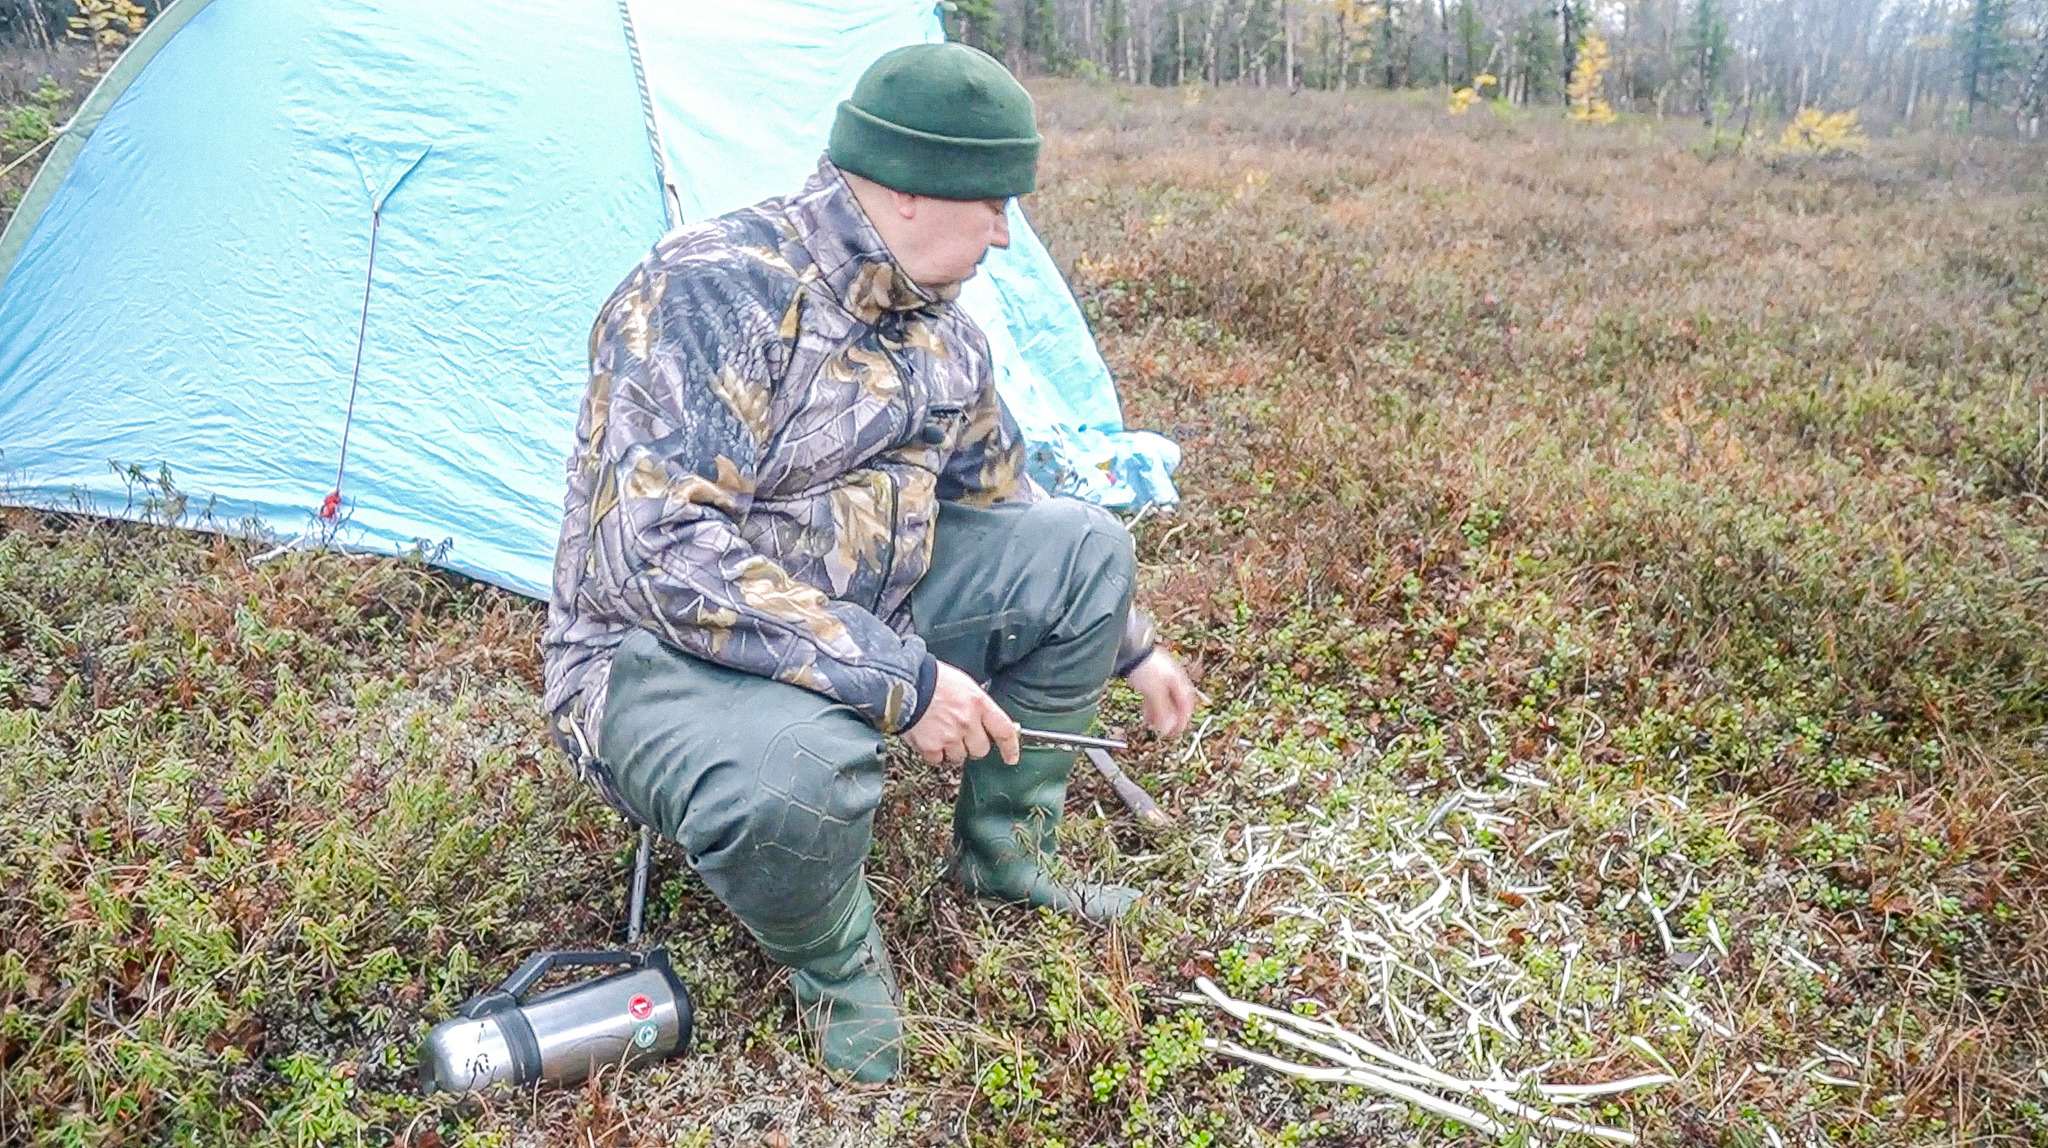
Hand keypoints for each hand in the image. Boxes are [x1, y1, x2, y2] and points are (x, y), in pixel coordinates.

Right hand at [904, 661, 1020, 766]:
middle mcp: (968, 722)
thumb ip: (976, 704)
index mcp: (979, 704)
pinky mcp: (931, 746)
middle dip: (972, 745)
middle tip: (960, 735)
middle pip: (980, 749)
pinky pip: (937, 760)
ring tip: (940, 732)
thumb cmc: (932, 678)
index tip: (1011, 758)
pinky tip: (927, 738)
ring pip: (959, 757)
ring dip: (952, 749)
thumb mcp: (963, 685)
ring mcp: (949, 736)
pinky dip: (933, 753)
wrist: (904, 682)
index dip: (1010, 748)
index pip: (1003, 731)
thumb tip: (984, 720)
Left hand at [1127, 650, 1198, 736]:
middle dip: (1170, 718)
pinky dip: (1151, 706)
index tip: (1176, 731)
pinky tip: (1146, 714)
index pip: (1187, 703)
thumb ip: (1162, 710)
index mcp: (1179, 679)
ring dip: (1160, 714)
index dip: (1183, 719)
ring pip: (1163, 699)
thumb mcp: (1155, 691)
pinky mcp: (1147, 675)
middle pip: (1176, 702)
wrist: (1127, 648)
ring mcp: (1159, 676)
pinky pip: (1153, 695)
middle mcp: (1172, 677)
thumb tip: (1167, 728)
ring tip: (1152, 725)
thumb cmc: (1144, 666)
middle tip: (1164, 731)